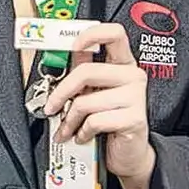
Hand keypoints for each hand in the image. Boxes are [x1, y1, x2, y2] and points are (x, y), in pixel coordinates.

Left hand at [43, 23, 154, 188]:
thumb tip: (56, 59)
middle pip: (87, 70)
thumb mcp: (93, 93)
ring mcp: (136, 96)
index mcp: (123, 64)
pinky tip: (84, 135)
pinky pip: (95, 121)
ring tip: (69, 128)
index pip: (114, 34)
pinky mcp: (134, 118)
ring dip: (70, 120)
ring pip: (86, 101)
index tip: (72, 46)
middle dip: (62, 92)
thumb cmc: (110, 121)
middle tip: (52, 106)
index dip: (91, 34)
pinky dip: (83, 132)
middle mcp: (132, 76)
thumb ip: (80, 74)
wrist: (129, 154)